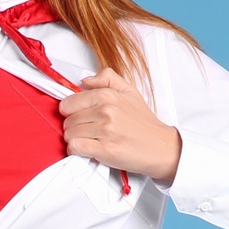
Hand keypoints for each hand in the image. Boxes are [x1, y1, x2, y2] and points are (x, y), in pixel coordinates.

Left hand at [57, 69, 181, 183]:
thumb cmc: (143, 122)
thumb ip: (107, 78)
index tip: (79, 115)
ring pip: (70, 133)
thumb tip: (85, 80)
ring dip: (75, 139)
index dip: (71, 111)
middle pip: (68, 119)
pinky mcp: (104, 150)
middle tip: (86, 130)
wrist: (160, 146)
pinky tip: (86, 149)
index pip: (69, 102)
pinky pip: (75, 147)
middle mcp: (105, 111)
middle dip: (73, 126)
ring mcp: (104, 130)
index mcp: (107, 95)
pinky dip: (76, 149)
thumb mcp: (129, 91)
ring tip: (88, 139)